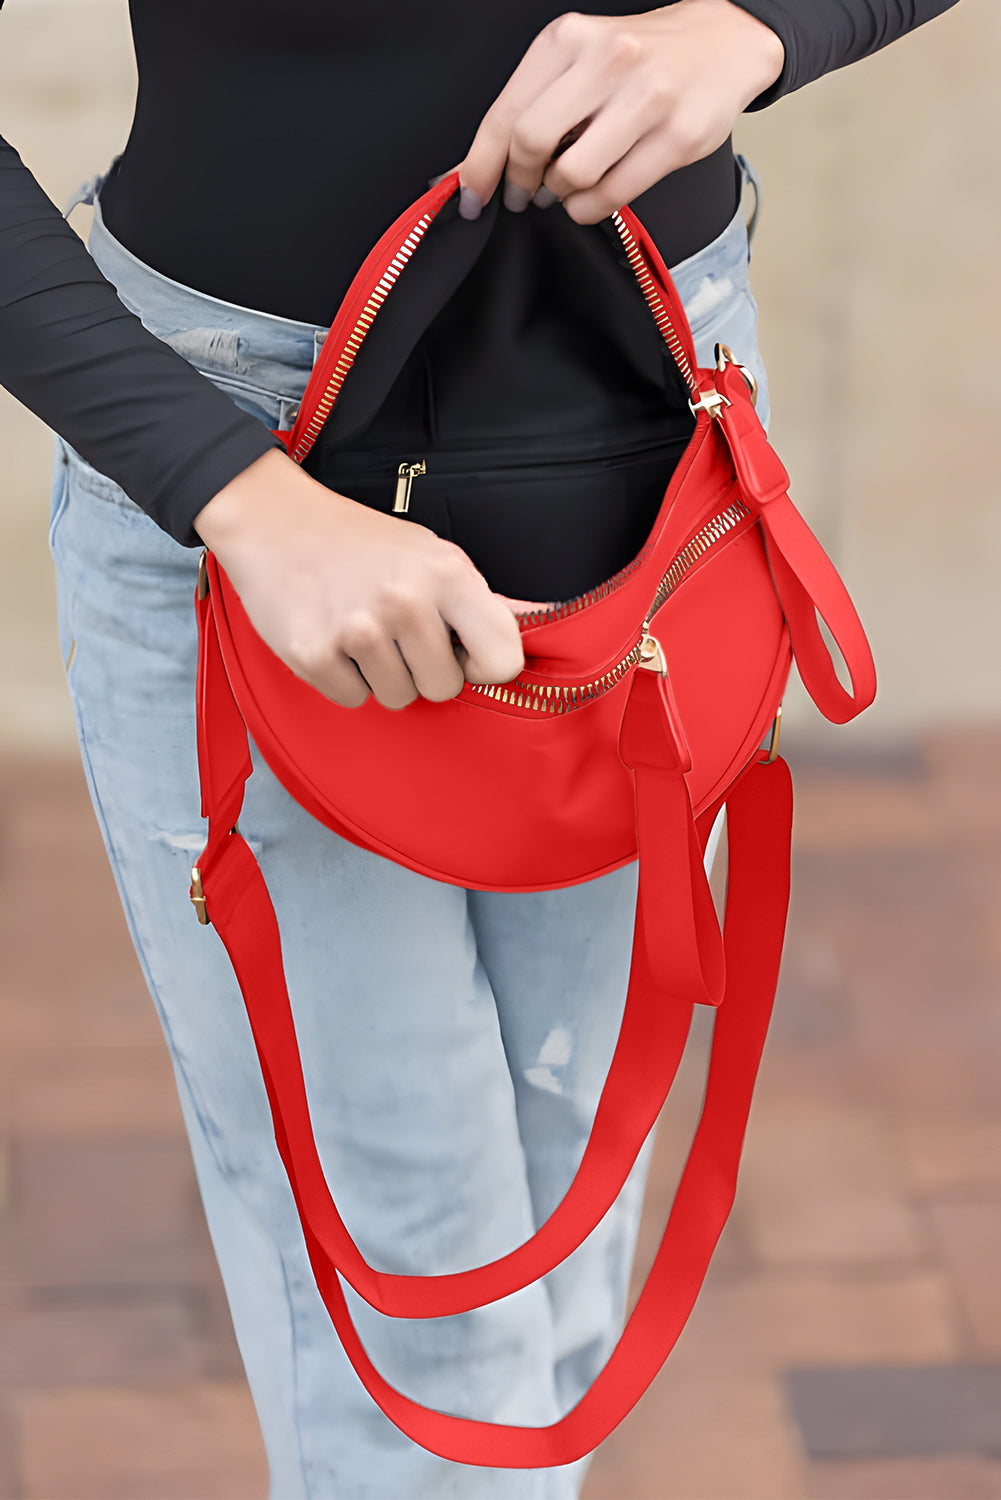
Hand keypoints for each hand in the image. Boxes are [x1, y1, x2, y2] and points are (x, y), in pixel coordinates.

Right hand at [194, 449, 528, 709]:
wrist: (273, 521)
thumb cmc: (361, 542)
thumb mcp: (431, 554)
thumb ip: (482, 600)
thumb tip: (550, 620)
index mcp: (447, 574)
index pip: (503, 660)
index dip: (484, 666)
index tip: (462, 652)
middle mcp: (405, 601)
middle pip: (444, 689)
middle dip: (423, 669)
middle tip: (396, 631)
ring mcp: (357, 630)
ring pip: (397, 698)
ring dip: (381, 674)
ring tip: (361, 629)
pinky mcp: (313, 654)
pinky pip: (352, 700)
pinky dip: (343, 678)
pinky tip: (332, 637)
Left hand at [456, 0, 783, 224]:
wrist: (723, 41)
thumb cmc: (643, 57)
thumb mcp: (580, 59)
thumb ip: (533, 105)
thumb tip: (478, 167)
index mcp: (570, 39)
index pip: (505, 113)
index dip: (480, 166)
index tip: (471, 196)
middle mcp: (607, 61)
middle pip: (531, 143)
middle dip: (520, 182)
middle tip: (524, 194)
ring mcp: (646, 98)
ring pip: (573, 174)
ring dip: (560, 196)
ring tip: (566, 190)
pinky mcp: (676, 137)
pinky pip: (614, 193)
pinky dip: (591, 208)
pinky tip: (591, 198)